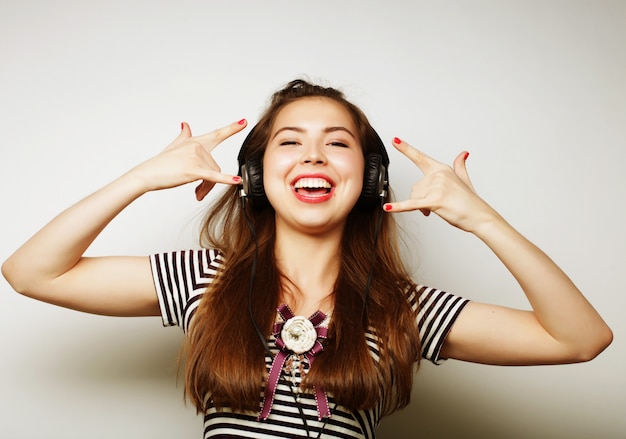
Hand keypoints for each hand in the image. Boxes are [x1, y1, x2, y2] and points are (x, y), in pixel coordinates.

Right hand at [130, 119, 246, 199]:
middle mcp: (197, 146)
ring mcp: (195, 157)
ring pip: (214, 176)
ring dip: (207, 188)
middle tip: (199, 191)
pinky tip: (236, 181)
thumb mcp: (174, 146)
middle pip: (216, 167)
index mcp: (195, 141)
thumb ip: (184, 136)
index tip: (244, 122)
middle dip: (209, 182)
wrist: (146, 174)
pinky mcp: (193, 170)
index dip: (232, 128)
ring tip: (197, 193)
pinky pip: (213, 176)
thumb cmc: (160, 164)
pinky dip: (226, 180)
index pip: (217, 134)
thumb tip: (186, 124)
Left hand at [384, 138, 497, 232]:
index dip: (406, 148)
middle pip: (415, 188)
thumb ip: (459, 166)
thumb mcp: (464, 180)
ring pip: (415, 197)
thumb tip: (463, 153)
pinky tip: (387, 208)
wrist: (480, 217)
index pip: (420, 157)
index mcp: (442, 169)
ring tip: (438, 209)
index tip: (394, 140)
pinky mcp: (434, 201)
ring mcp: (436, 187)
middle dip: (422, 199)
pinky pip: (411, 204)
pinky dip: (399, 207)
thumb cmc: (470, 202)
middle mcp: (438, 175)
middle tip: (438, 205)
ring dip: (422, 207)